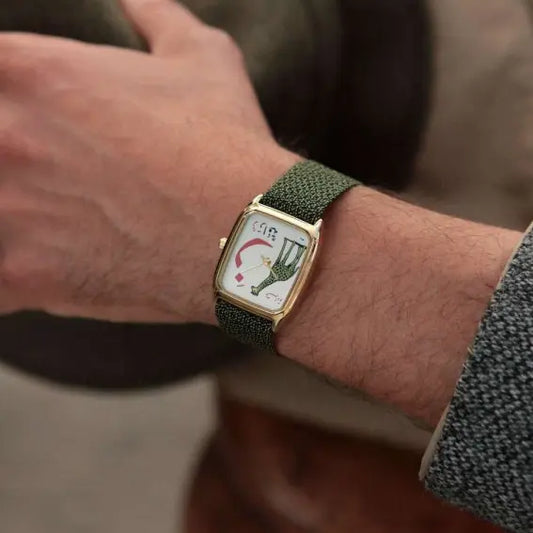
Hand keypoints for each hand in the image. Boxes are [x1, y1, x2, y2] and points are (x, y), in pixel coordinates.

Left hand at [0, 0, 297, 322]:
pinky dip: (12, 276)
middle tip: (56, 174)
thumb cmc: (226, 144)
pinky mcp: (23, 275)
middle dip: (15, 155)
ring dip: (10, 213)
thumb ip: (156, 16)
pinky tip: (36, 268)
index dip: (12, 99)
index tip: (35, 119)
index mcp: (34, 72)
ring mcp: (8, 211)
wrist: (248, 232)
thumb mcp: (202, 59)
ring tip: (52, 218)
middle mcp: (5, 136)